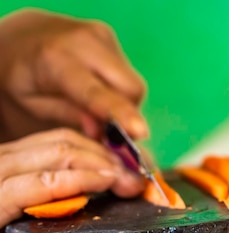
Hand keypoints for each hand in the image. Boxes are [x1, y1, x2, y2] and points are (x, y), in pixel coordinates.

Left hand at [0, 8, 147, 142]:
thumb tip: (101, 131)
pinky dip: (119, 89)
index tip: (140, 131)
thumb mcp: (32, 105)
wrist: (18, 36)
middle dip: (125, 115)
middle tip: (106, 130)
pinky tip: (97, 88)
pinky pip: (128, 74)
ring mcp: (99, 35)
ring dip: (123, 103)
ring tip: (95, 106)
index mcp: (54, 60)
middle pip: (129, 90)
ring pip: (133, 85)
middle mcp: (82, 42)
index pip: (95, 92)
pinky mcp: (108, 35)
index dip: (120, 113)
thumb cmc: (21, 78)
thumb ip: (68, 116)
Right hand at [0, 128, 144, 227]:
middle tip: (139, 178)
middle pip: (65, 143)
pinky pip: (41, 183)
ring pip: (57, 152)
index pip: (61, 142)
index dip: (102, 151)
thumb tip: (105, 192)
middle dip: (109, 156)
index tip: (132, 169)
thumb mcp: (31, 217)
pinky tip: (103, 183)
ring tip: (129, 181)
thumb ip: (58, 199)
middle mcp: (1, 162)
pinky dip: (79, 179)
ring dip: (102, 163)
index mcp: (12, 165)